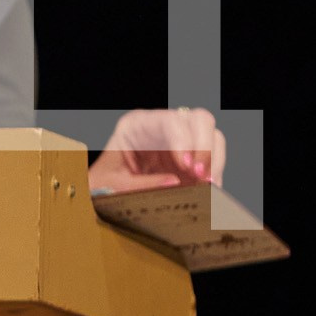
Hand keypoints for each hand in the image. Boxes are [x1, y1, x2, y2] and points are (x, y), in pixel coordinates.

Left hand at [88, 107, 227, 193]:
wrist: (101, 195)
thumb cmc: (101, 185)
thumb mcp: (112, 185)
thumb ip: (141, 184)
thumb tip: (174, 182)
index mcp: (137, 125)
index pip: (168, 120)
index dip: (182, 140)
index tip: (185, 166)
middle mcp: (162, 128)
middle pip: (199, 120)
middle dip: (205, 148)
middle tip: (200, 176)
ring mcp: (181, 142)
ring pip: (213, 137)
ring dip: (214, 162)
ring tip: (207, 186)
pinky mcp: (192, 160)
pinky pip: (214, 160)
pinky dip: (215, 175)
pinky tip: (209, 191)